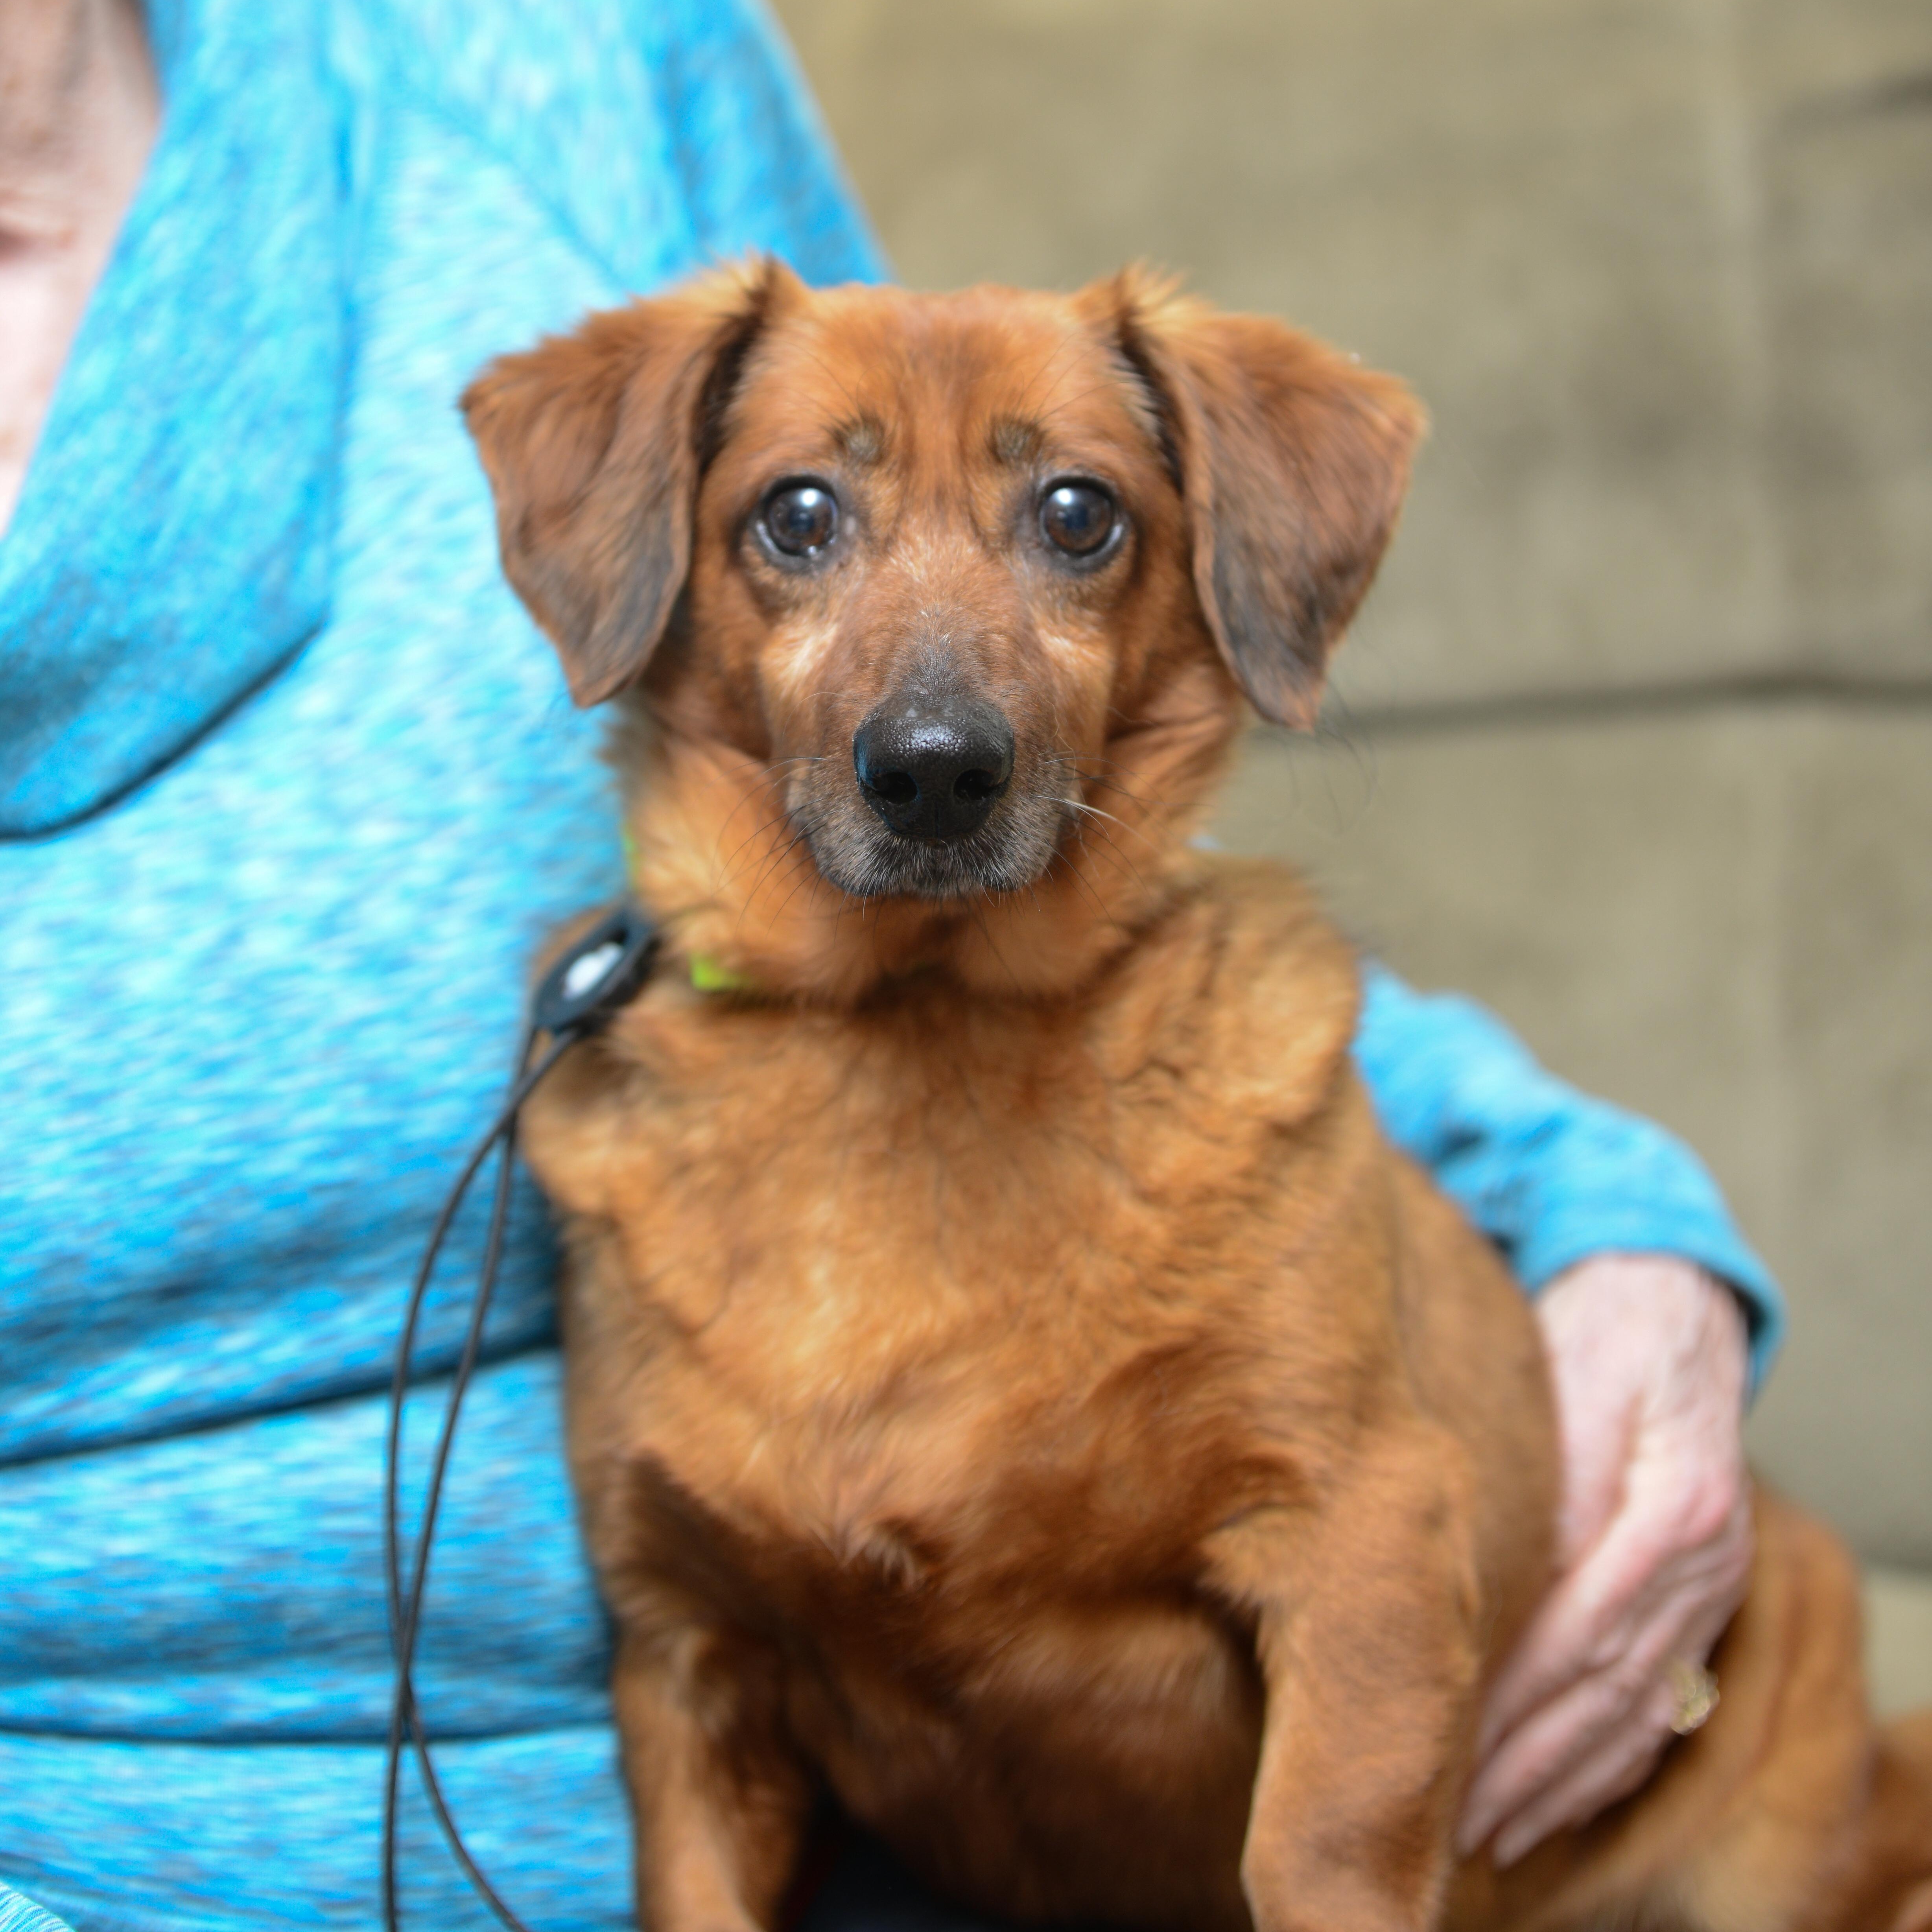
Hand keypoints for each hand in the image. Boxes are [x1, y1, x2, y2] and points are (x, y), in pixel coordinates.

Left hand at [1456, 1254, 1753, 1866]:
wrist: (1665, 1306)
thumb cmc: (1600, 1338)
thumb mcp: (1573, 1382)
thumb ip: (1553, 1480)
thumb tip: (1512, 1579)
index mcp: (1678, 1509)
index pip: (1592, 1626)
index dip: (1522, 1697)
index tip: (1455, 1749)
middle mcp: (1707, 1564)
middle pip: (1615, 1688)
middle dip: (1531, 1766)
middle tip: (1456, 1823)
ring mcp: (1711, 1591)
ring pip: (1639, 1712)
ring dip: (1564, 1783)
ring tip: (1492, 1834)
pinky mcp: (1697, 1603)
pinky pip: (1660, 1703)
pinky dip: (1608, 1762)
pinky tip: (1556, 1800)